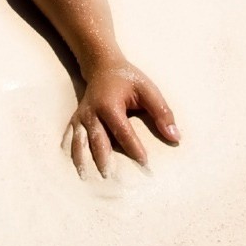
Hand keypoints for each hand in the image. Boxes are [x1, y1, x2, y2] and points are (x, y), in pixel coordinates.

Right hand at [63, 62, 178, 175]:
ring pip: (80, 142)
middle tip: (110, 179)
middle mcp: (92, 112)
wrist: (102, 66)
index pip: (123, 131)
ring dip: (82, 160)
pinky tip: (75, 166)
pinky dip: (71, 152)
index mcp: (110, 104)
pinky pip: (71, 137)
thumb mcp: (147, 89)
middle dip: (103, 160)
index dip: (134, 147)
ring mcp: (81, 116)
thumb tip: (174, 136)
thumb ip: (161, 112)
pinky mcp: (76, 119)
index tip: (144, 162)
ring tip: (86, 178)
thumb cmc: (128, 79)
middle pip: (98, 140)